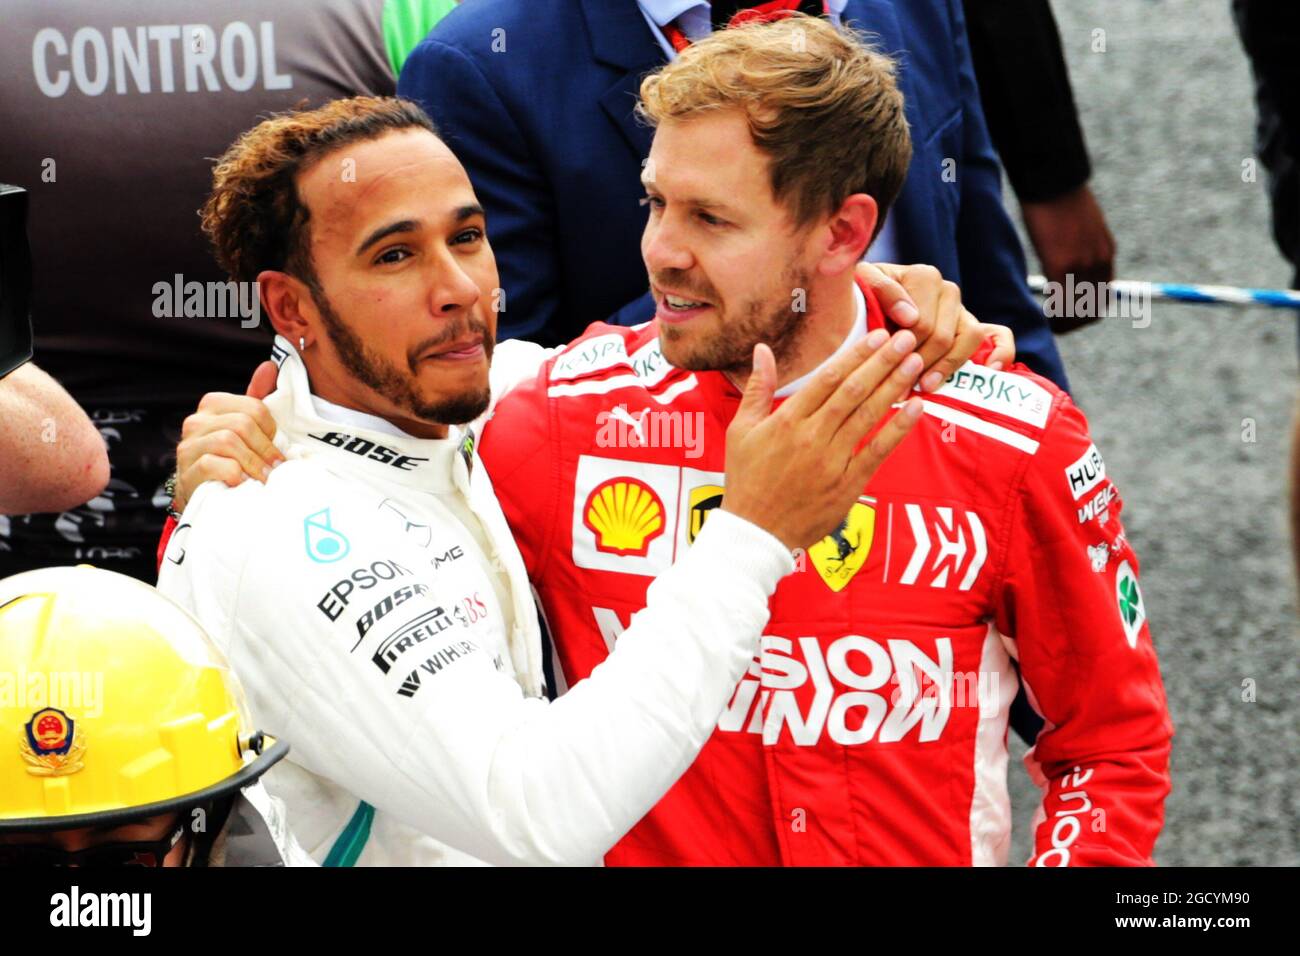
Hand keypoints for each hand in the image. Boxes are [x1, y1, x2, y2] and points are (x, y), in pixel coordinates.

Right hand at [172, 361, 280, 513]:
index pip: (253, 407)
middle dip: (265, 448)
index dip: (271, 429)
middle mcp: (196, 421)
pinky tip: (243, 483)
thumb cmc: (230, 458)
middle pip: (242, 424)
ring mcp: (188, 446)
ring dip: (253, 463)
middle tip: (276, 466)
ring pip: (228, 442)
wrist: (204, 493)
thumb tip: (270, 366)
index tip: (278, 446)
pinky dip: (234, 474)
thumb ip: (257, 399)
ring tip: (265, 477)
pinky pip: (213, 464)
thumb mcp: (245, 428)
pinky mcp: (186, 470)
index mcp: (213, 405)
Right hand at [722, 329, 924, 550]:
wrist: (756, 532)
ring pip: (868, 415)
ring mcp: (832, 461)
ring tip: (914, 363)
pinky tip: (915, 408)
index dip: (855, 354)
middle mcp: (811, 436)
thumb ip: (757, 388)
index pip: (827, 378)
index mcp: (786, 421)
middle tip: (905, 338)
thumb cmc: (745, 479)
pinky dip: (898, 428)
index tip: (876, 335)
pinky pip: (877, 451)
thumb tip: (762, 349)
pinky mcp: (847, 484)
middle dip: (881, 362)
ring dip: (894, 386)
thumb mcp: (740, 430)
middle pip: (853, 391)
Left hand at [855, 262, 1008, 389]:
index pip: (921, 324)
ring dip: (948, 366)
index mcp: (923, 277)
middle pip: (942, 336)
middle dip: (920, 364)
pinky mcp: (973, 326)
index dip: (903, 351)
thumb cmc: (866, 298)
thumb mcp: (864, 287)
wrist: (872, 303)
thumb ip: (882, 292)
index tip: (887, 369)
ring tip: (926, 386)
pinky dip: (1000, 352)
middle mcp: (947, 290)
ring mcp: (963, 309)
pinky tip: (990, 369)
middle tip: (900, 387)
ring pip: (969, 339)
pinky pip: (998, 336)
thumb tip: (910, 317)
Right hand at [1021, 184, 1115, 333]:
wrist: (1053, 179)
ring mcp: (1082, 265)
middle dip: (1076, 322)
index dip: (1087, 310)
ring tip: (1049, 320)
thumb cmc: (1058, 198)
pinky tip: (1043, 313)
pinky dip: (1054, 315)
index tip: (1069, 313)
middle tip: (1056, 323)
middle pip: (1094, 308)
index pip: (1104, 295)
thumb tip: (1065, 267)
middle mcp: (1099, 261)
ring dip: (1065, 322)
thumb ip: (1079, 249)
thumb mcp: (1079, 227)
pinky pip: (1061, 301)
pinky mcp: (1062, 265)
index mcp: (1105, 252)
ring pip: (1079, 310)